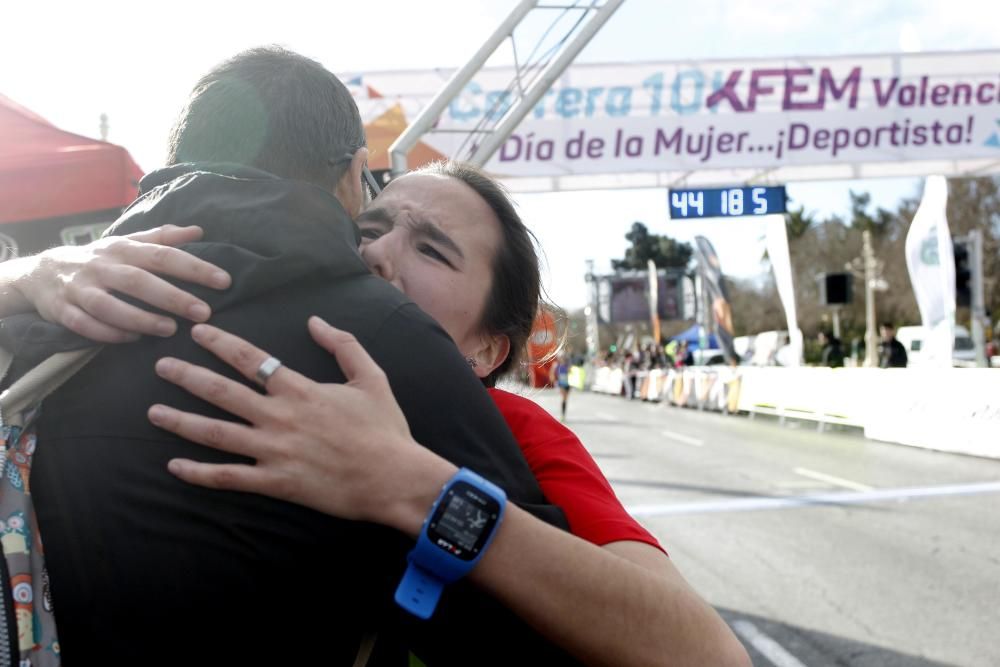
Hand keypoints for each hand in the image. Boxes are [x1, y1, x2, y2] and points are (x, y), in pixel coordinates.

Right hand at [14, 225, 230, 342]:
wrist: (39, 272)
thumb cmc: (98, 259)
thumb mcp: (128, 243)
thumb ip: (162, 238)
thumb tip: (199, 231)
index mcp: (122, 249)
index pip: (163, 255)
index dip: (194, 267)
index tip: (224, 281)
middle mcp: (102, 266)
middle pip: (139, 281)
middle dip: (172, 297)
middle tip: (203, 313)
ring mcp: (80, 289)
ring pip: (109, 305)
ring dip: (140, 319)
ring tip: (170, 330)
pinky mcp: (62, 310)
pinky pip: (84, 325)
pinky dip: (108, 333)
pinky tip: (132, 339)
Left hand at [147, 319, 455, 533]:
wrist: (394, 478)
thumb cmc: (385, 428)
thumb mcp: (372, 377)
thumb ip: (343, 345)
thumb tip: (315, 321)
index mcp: (300, 390)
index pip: (250, 359)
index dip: (220, 343)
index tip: (197, 331)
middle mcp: (280, 417)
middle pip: (222, 392)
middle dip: (187, 376)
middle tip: (160, 366)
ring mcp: (274, 451)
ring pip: (216, 433)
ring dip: (182, 421)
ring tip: (153, 411)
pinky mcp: (276, 482)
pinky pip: (229, 477)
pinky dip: (199, 473)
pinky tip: (175, 466)